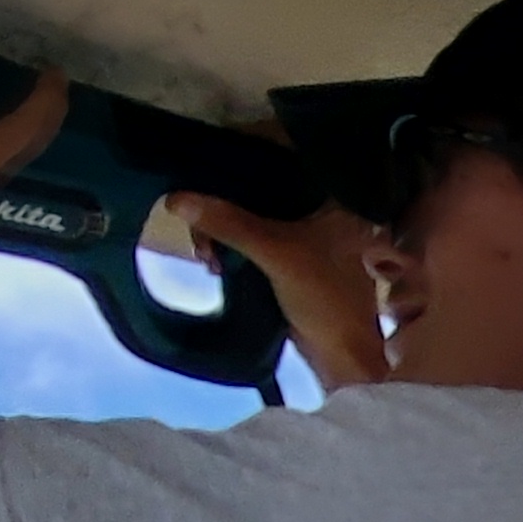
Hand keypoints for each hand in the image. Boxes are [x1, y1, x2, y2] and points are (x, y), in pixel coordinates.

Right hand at [191, 191, 396, 394]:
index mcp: (326, 197)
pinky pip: (253, 243)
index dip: (234, 172)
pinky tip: (216, 263)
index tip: (201, 187)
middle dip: (223, 212)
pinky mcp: (292, 261)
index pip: (271, 164)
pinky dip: (233, 250)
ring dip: (224, 234)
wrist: (346, 357)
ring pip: (252, 220)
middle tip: (202, 239)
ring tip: (207, 256)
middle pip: (256, 194)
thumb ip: (230, 224)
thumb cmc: (325, 299)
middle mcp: (317, 209)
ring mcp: (304, 236)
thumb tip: (176, 199)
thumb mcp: (275, 253)